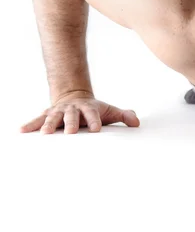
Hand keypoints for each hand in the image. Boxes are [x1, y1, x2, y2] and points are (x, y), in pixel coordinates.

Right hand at [20, 91, 139, 133]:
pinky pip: (37, 119)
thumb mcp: (110, 111)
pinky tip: (21, 131)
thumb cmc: (95, 110)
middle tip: (70, 132)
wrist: (75, 97)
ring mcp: (59, 111)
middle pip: (72, 115)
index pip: (93, 114)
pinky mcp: (47, 114)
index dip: (95, 121)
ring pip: (53, 117)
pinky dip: (30, 125)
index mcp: (89, 108)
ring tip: (44, 134)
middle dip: (71, 123)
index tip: (97, 130)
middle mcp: (73, 108)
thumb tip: (137, 122)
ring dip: (48, 124)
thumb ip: (124, 116)